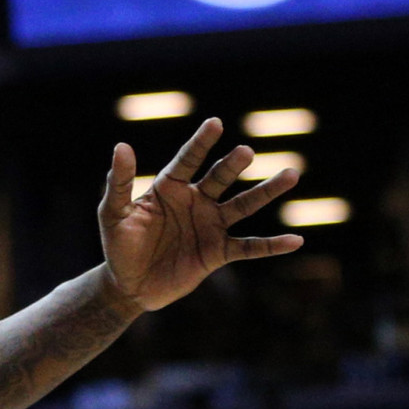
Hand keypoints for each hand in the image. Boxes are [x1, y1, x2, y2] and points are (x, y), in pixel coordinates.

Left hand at [97, 118, 303, 310]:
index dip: (201, 143)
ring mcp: (210, 226)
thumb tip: (122, 146)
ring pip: (243, 205)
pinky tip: (295, 241)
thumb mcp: (113, 213)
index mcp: (169, 188)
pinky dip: (271, 246)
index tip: (215, 123)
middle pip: (220, 178)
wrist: (128, 285)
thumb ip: (120, 182)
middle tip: (246, 152)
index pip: (188, 160)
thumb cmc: (118, 245)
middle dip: (233, 165)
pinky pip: (249, 247)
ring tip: (291, 174)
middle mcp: (195, 202)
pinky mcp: (218, 253)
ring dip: (266, 192)